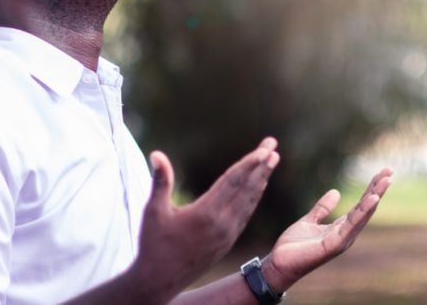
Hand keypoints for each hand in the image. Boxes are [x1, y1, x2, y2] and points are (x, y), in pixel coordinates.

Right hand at [130, 137, 280, 303]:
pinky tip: (258, 186)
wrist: (160, 280)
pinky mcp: (227, 242)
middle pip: (247, 188)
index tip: (264, 150)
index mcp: (205, 214)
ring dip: (261, 179)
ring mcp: (227, 235)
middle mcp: (222, 225)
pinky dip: (253, 197)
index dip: (249, 164)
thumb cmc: (153, 244)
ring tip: (272, 160)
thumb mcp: (153, 211)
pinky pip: (245, 214)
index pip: (232, 182)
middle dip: (262, 166)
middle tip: (273, 145)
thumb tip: (157, 154)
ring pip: (249, 202)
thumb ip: (160, 181)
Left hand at [261, 167, 392, 292]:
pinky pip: (351, 225)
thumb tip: (336, 192)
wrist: (280, 264)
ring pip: (363, 214)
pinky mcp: (334, 244)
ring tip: (386, 180)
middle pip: (366, 208)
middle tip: (389, 170)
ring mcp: (342, 240)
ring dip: (375, 196)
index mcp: (341, 227)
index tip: (382, 173)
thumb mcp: (309, 221)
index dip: (371, 188)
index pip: (360, 205)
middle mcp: (346, 234)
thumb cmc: (294, 246)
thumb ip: (322, 208)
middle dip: (378, 189)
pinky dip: (363, 212)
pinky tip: (372, 198)